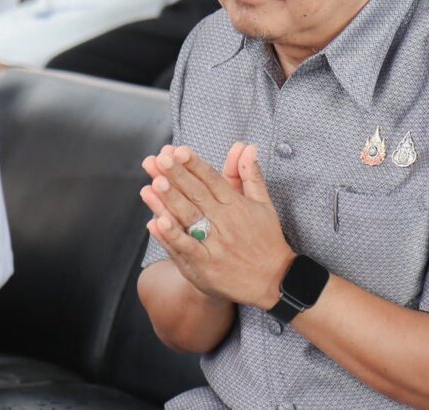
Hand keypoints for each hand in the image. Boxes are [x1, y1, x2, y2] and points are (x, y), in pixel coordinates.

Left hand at [140, 144, 295, 309]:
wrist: (273, 281)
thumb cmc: (266, 240)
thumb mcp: (263, 204)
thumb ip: (250, 175)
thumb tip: (248, 146)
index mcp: (238, 206)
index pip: (213, 180)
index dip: (195, 164)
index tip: (179, 150)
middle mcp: (225, 222)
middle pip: (198, 194)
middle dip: (178, 175)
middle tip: (160, 158)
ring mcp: (214, 244)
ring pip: (190, 218)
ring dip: (171, 200)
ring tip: (155, 182)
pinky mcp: (205, 266)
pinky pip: (186, 248)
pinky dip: (171, 235)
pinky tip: (156, 222)